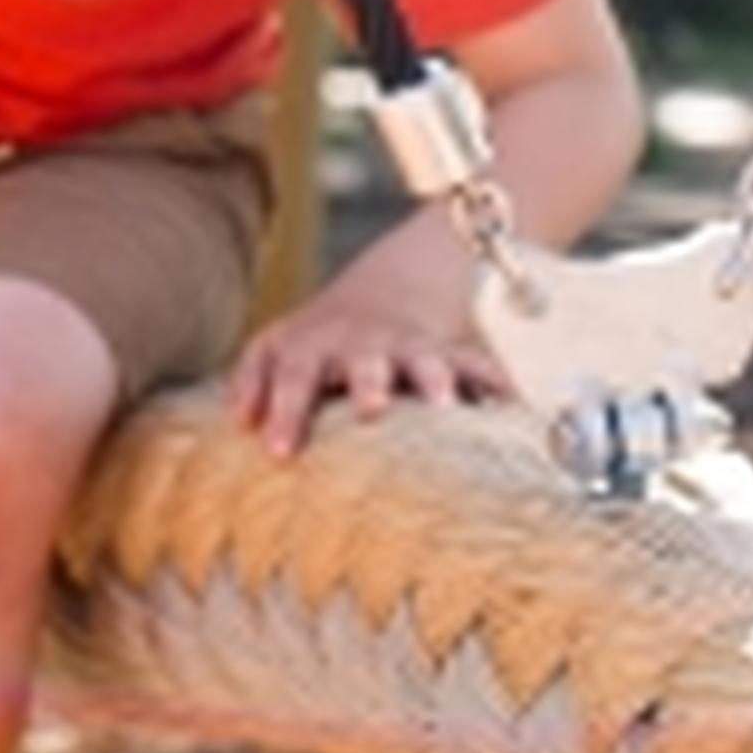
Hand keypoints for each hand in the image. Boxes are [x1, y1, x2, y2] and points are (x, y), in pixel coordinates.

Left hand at [224, 288, 506, 456]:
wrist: (378, 299)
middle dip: (369, 380)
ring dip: (433, 378)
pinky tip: (514, 405)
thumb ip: (251, 380)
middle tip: (372, 408)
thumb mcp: (273, 348)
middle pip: (364, 359)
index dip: (284, 409)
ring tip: (443, 407)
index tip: (278, 453)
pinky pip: (478, 367)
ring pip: (425, 358)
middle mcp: (364, 343)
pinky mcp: (449, 355)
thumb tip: (239, 422)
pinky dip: (496, 383)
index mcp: (314, 344)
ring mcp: (410, 347)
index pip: (293, 373)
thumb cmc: (313, 345)